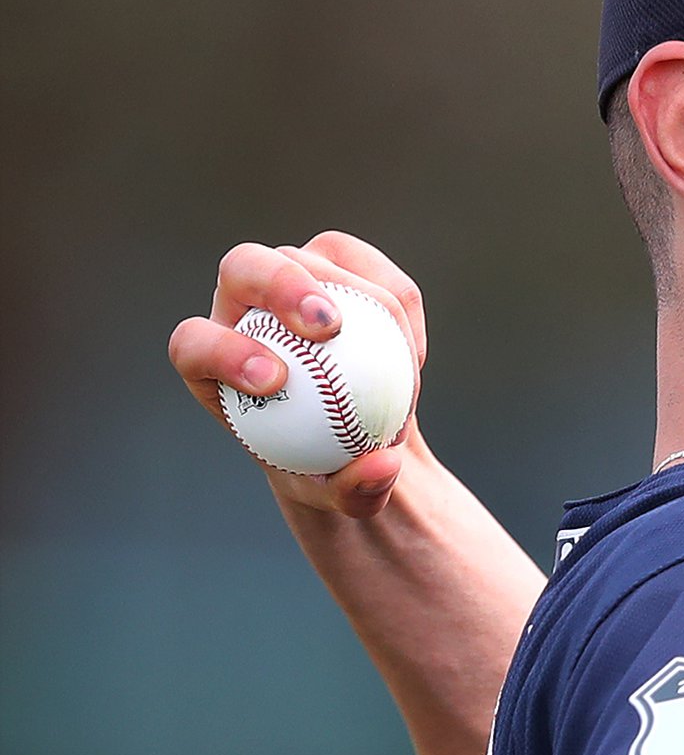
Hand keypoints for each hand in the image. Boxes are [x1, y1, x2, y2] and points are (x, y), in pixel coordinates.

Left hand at [169, 231, 427, 517]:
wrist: (358, 431)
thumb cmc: (331, 469)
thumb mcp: (342, 497)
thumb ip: (357, 491)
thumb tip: (382, 465)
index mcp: (211, 362)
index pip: (196, 343)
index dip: (224, 351)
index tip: (276, 382)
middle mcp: (240, 307)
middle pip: (244, 266)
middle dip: (282, 284)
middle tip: (332, 326)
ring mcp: (287, 276)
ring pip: (318, 258)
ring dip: (367, 302)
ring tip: (404, 366)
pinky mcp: (337, 262)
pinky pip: (373, 269)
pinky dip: (400, 306)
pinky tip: (416, 354)